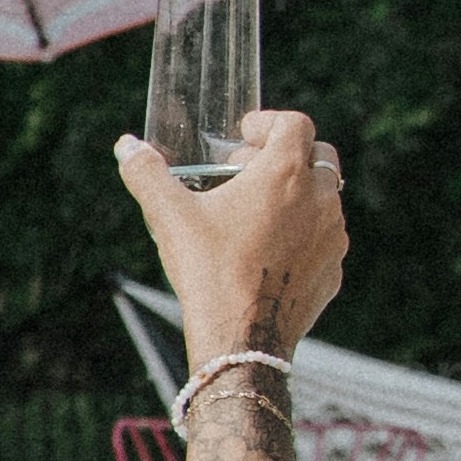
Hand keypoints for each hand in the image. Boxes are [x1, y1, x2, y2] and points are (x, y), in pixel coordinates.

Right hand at [117, 106, 349, 365]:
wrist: (241, 338)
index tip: (244, 135)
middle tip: (246, 174)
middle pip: (318, 154)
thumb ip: (147, 173)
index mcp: (286, 173)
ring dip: (296, 195)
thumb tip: (126, 145)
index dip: (267, 122)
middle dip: (285, 156)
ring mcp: (333, 235)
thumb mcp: (170, 217)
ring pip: (324, 198)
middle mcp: (320, 198)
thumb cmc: (208, 270)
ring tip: (254, 215)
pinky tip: (268, 252)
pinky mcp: (334, 269)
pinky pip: (324, 238)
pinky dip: (302, 234)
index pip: (294, 123)